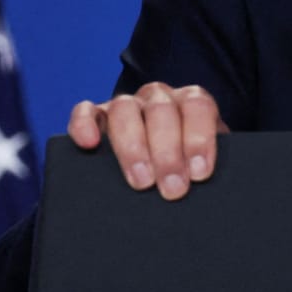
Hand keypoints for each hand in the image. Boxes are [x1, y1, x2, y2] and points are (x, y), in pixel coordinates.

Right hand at [67, 83, 228, 199]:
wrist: (162, 175)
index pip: (198, 107)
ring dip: (133, 146)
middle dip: (168, 153)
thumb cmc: (186, 171)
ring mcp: (127, 105)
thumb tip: (207, 192)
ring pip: (125, 109)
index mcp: (191, 104)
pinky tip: (89, 144)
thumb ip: (205, 169)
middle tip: (173, 189)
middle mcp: (159, 98)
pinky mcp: (96, 117)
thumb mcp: (202, 167)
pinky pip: (86, 111)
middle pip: (161, 110)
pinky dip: (84, 123)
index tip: (200, 173)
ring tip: (142, 182)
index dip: (199, 138)